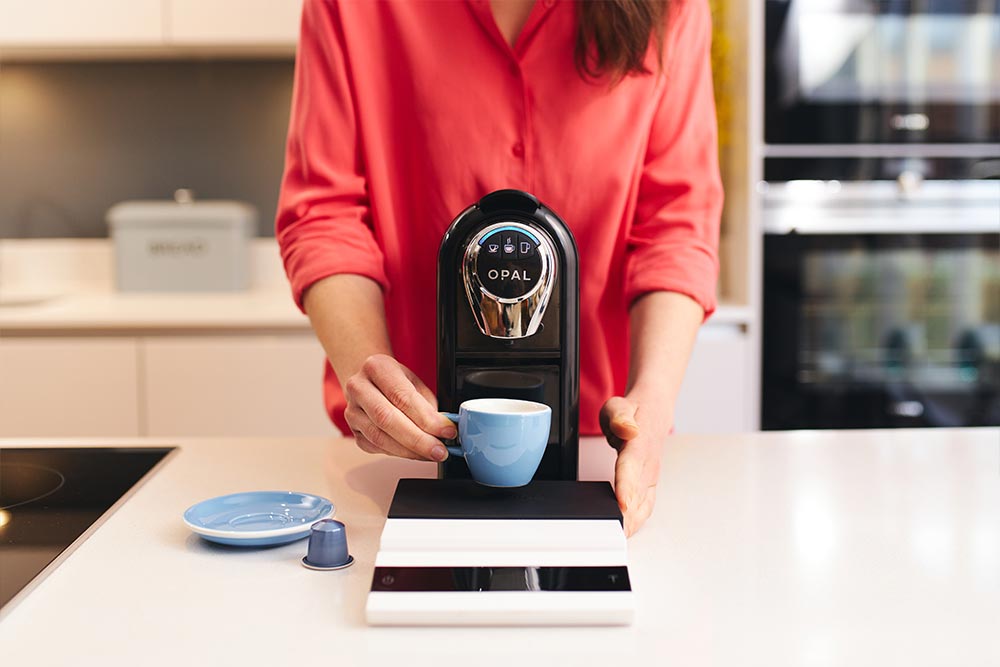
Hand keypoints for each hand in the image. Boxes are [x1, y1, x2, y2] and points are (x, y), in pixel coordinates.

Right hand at [343, 354, 456, 461]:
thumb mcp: (413, 380)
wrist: (367, 381)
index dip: (427, 418)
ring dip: (410, 450)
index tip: (447, 430)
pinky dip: (400, 453)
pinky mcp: (354, 431)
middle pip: (387, 419)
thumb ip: (427, 403)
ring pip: (380, 437)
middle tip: (439, 450)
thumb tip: (443, 428)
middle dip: (418, 440)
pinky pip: (376, 447)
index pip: (402, 397)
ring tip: (431, 454)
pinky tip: (416, 454)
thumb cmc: (393, 380)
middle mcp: (358, 388)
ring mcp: (352, 411)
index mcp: (376, 367)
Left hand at [599, 395, 670, 536]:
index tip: (623, 504)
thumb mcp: (619, 406)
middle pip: (637, 494)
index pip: (630, 468)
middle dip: (628, 515)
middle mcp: (647, 465)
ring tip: (619, 538)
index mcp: (639, 445)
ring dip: (633, 522)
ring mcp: (650, 476)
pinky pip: (645, 506)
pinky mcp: (649, 484)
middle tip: (614, 533)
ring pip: (643, 504)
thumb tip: (628, 429)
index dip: (626, 487)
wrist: (654, 412)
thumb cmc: (634, 411)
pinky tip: (627, 530)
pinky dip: (637, 520)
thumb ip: (620, 417)